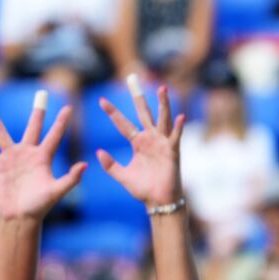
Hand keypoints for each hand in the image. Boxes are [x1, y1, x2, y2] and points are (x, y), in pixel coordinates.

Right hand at [0, 92, 84, 222]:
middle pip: (33, 127)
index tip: (68, 107)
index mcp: (43, 157)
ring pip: (1, 134)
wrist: (21, 216)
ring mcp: (11, 158)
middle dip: (37, 112)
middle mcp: (27, 153)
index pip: (54, 135)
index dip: (61, 122)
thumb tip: (84, 164)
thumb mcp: (57, 191)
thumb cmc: (40, 206)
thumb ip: (71, 178)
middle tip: (41, 94)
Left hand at [95, 76, 183, 209]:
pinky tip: (180, 116)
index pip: (122, 123)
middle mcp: (150, 138)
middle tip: (132, 78)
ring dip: (163, 104)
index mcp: (137, 142)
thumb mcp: (121, 175)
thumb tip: (98, 152)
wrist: (158, 201)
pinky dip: (178, 127)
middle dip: (137, 96)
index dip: (112, 112)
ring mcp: (162, 143)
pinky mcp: (172, 151)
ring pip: (162, 119)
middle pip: (143, 112)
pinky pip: (175, 137)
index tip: (101, 101)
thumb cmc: (142, 188)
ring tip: (162, 88)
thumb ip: (110, 164)